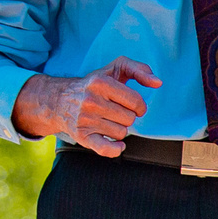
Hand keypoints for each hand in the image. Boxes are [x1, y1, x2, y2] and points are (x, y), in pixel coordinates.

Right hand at [11, 58, 159, 153]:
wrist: (59, 100)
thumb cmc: (93, 85)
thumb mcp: (114, 69)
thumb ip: (138, 69)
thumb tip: (158, 82)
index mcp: (100, 82)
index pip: (135, 101)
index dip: (139, 106)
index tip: (134, 106)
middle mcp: (91, 101)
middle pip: (129, 119)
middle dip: (127, 116)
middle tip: (116, 112)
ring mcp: (85, 120)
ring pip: (121, 133)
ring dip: (119, 129)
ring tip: (108, 120)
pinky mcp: (81, 136)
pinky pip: (106, 150)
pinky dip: (116, 149)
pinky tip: (118, 145)